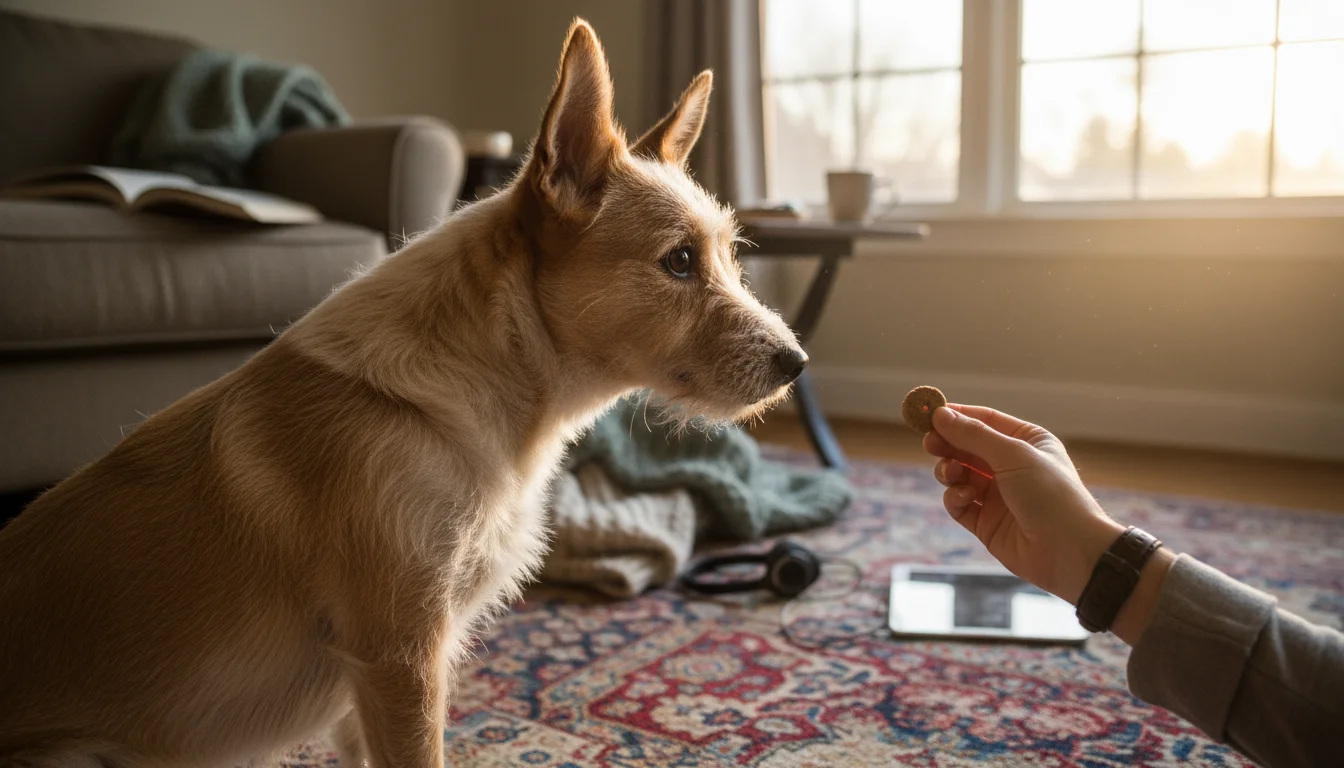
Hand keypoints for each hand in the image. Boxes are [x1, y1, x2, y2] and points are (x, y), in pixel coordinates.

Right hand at [923, 404, 1125, 604]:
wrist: (1070, 551)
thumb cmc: (1051, 495)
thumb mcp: (1013, 455)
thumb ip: (973, 436)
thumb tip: (940, 414)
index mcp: (1027, 443)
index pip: (985, 421)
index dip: (957, 416)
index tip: (928, 413)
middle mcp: (1011, 466)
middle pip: (967, 447)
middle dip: (948, 444)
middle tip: (930, 442)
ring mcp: (998, 495)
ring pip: (959, 475)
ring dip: (950, 471)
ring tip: (951, 473)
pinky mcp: (986, 522)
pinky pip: (959, 503)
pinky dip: (956, 497)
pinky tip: (965, 497)